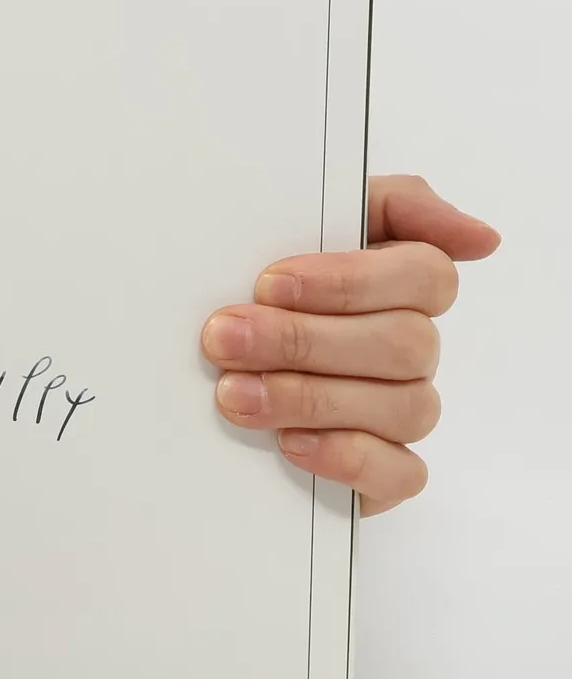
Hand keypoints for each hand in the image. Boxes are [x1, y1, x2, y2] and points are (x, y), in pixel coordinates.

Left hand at [201, 175, 500, 514]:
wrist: (195, 373)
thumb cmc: (256, 290)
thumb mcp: (300, 220)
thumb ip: (392, 205)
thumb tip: (482, 238)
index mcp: (398, 286)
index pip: (426, 275)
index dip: (348, 281)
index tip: (268, 283)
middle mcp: (409, 350)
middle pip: (405, 344)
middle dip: (303, 340)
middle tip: (225, 340)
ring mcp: (399, 412)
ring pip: (403, 406)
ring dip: (310, 398)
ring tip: (233, 393)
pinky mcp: (382, 472)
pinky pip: (401, 473)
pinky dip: (346, 456)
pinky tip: (289, 443)